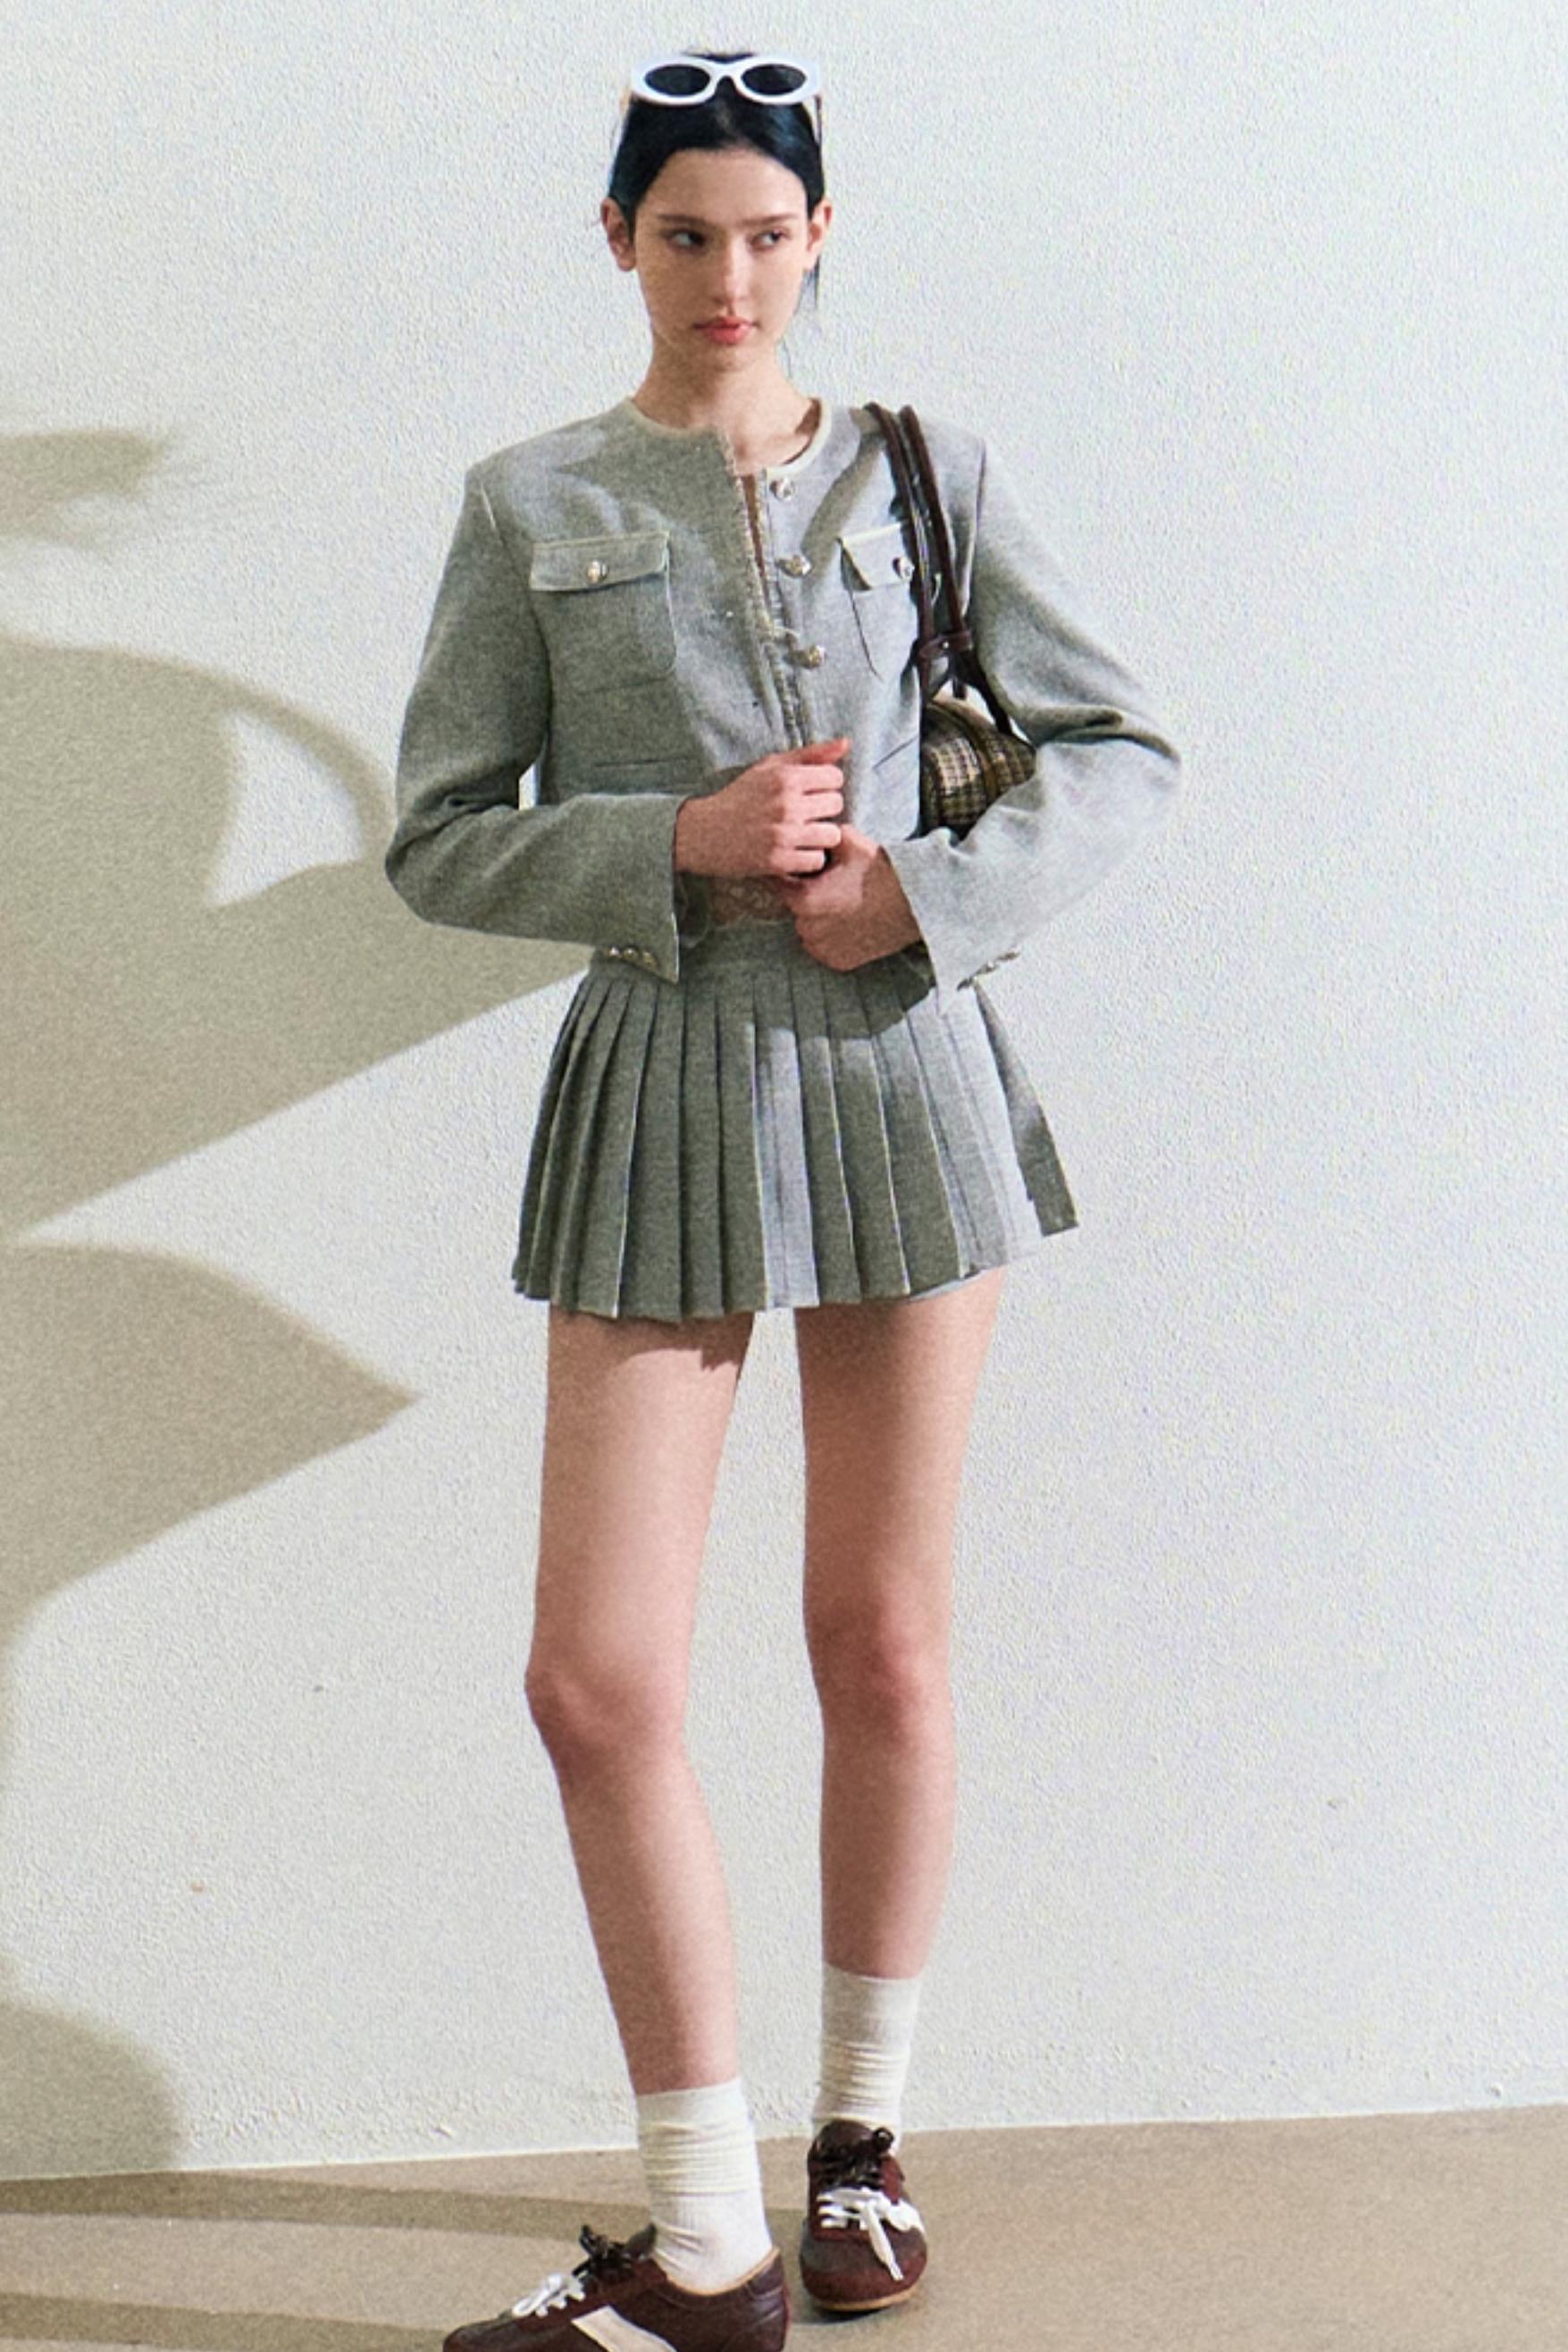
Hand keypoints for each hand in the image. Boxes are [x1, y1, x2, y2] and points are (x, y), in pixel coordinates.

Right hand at [674, 737, 845, 878]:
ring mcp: (783, 834)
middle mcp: (786, 804)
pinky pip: (816, 859)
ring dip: (820, 836)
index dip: (825, 786)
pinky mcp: (778, 861)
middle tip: (805, 814)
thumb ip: (810, 754)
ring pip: (832, 835)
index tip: (810, 793)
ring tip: (803, 834)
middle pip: (836, 805)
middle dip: (824, 810)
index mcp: (785, 777)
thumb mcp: (769, 767)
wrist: (704, 832)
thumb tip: (846, 742)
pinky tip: (794, 852)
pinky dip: (808, 858)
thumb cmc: (740, 796)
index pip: (835, 778)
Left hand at [776, 822, 923, 969]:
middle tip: (836, 887)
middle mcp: (808, 929)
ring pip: (810, 930)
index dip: (797, 875)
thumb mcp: (848, 841)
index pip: (783, 885)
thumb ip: (821, 837)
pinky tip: (853, 923)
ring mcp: (824, 949)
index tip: (814, 871)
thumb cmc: (882, 871)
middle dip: (810, 897)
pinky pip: (826, 948)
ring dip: (820, 920)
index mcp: (804, 899)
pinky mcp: (840, 962)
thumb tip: (810, 833)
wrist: (916, 901)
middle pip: (797, 909)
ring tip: (847, 905)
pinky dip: (834, 938)